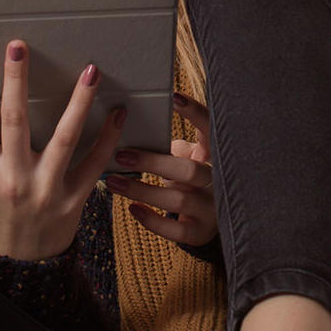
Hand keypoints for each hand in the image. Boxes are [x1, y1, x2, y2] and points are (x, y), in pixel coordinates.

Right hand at [0, 39, 125, 260]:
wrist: (17, 264)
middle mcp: (15, 179)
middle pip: (14, 122)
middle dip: (15, 81)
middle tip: (17, 46)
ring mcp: (47, 189)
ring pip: (64, 139)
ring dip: (78, 102)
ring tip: (90, 71)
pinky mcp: (74, 200)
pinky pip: (95, 164)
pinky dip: (109, 138)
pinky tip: (118, 111)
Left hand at [104, 91, 216, 246]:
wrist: (205, 218)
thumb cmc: (185, 177)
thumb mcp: (184, 156)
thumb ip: (167, 143)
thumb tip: (125, 123)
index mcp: (213, 155)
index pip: (210, 129)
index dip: (195, 113)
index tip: (173, 97)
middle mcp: (217, 181)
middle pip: (189, 170)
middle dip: (153, 162)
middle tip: (121, 154)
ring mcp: (212, 209)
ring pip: (179, 199)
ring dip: (142, 189)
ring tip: (112, 181)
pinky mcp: (201, 232)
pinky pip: (177, 230)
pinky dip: (153, 220)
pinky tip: (133, 209)